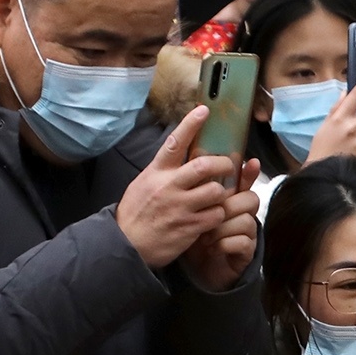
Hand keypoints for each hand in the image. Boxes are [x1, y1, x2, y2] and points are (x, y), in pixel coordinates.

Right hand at [117, 107, 235, 269]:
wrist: (126, 244)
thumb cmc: (138, 212)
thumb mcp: (144, 183)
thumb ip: (164, 171)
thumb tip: (183, 155)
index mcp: (157, 172)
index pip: (174, 142)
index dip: (190, 125)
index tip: (204, 110)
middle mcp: (169, 186)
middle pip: (204, 166)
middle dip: (223, 164)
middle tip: (228, 165)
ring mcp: (180, 207)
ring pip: (215, 191)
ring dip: (222, 193)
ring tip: (218, 197)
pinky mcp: (190, 226)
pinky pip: (217, 214)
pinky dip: (219, 214)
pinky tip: (213, 216)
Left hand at [180, 156, 261, 292]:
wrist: (194, 271)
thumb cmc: (192, 237)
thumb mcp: (187, 209)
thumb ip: (192, 189)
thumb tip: (187, 162)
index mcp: (229, 201)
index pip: (244, 181)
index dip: (249, 172)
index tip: (251, 162)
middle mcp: (242, 215)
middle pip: (250, 199)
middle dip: (228, 205)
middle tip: (207, 213)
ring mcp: (247, 233)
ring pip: (246, 220)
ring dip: (222, 228)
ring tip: (204, 236)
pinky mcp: (246, 253)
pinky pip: (243, 242)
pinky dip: (224, 244)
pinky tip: (210, 248)